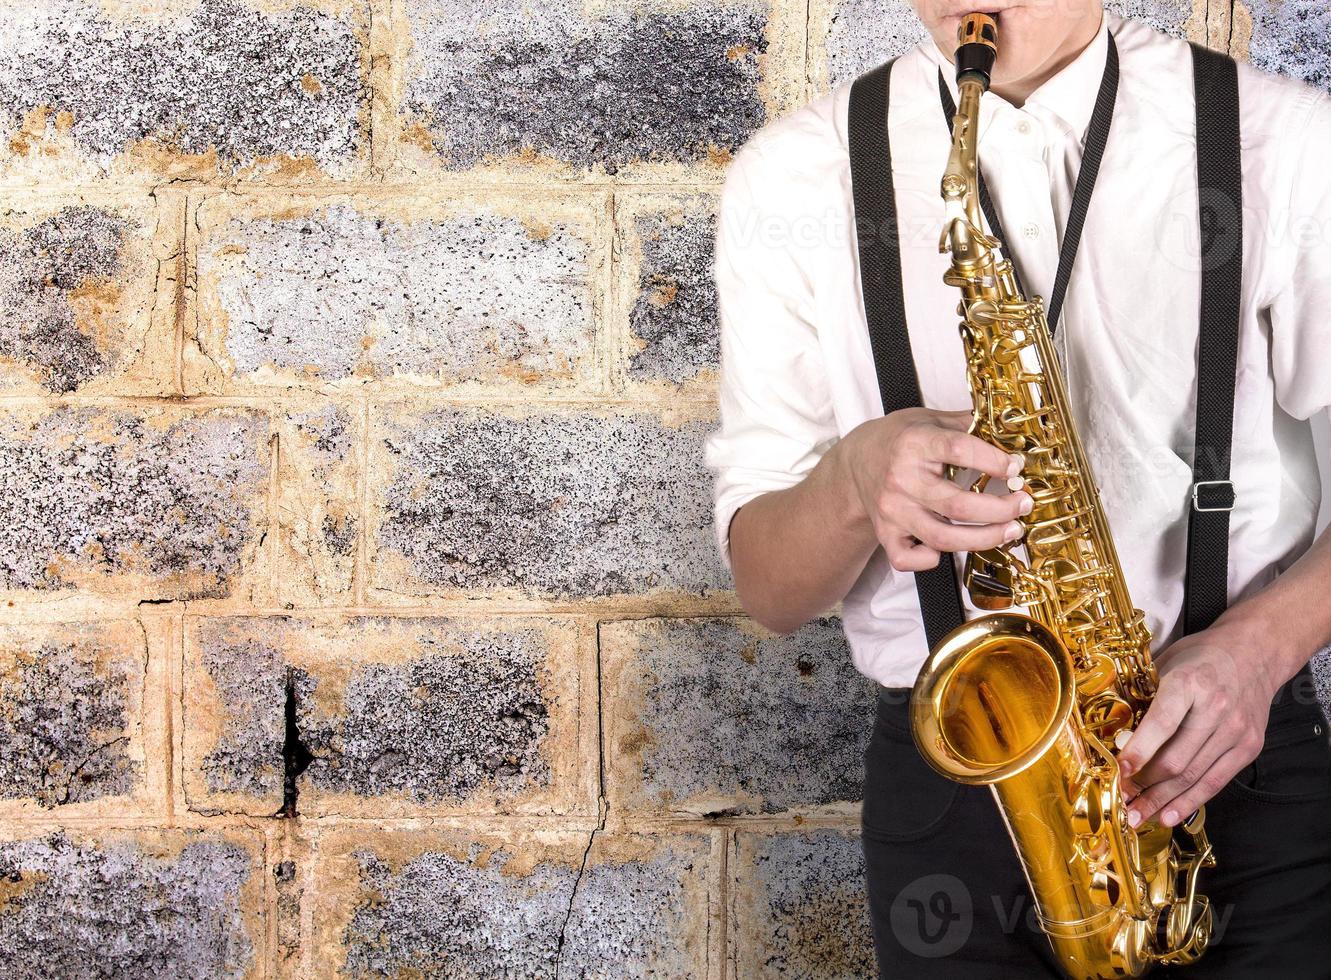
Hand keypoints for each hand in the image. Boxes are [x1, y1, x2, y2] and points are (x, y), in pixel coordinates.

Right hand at [838, 407, 1031, 571]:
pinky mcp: (885, 533)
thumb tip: (1011, 431)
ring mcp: (892, 510)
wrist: (855, 462)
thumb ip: (968, 423)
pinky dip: (930, 560)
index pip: (959, 450)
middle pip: (958, 505)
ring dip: (984, 539)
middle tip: (1023, 505)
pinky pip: (907, 559)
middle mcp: (901, 479)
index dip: (994, 461)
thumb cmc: (898, 440)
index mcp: (914, 443)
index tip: (1015, 467)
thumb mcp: (930, 419)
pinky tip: (948, 548)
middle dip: (1001, 509)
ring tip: (1010, 530)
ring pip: (942, 538)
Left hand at [1116, 618, 1278, 827]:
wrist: (1254, 653)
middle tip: (1122, 799)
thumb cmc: (1201, 657)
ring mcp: (1236, 730)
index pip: (1161, 724)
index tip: (1118, 771)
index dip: (1137, 752)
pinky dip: (1191, 801)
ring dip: (1163, 800)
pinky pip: (1216, 781)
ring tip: (1139, 815)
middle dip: (1144, 785)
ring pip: (1193, 776)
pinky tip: (1170, 814)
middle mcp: (1216, 709)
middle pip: (1176, 759)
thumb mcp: (1165, 663)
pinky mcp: (1249, 746)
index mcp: (1189, 683)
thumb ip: (1141, 694)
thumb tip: (1111, 730)